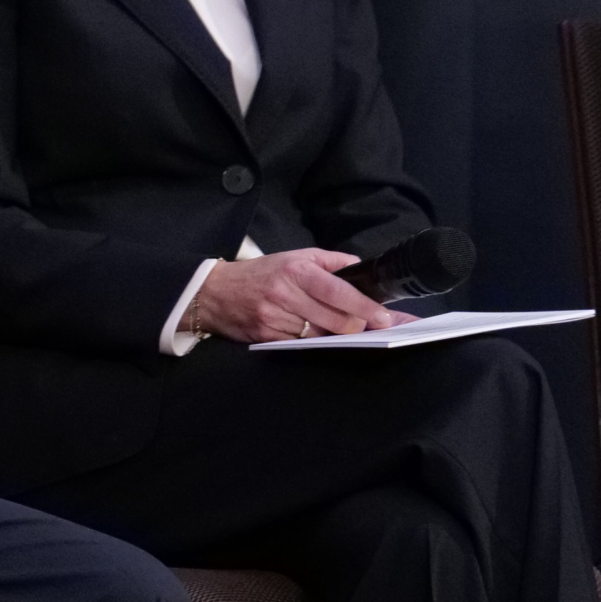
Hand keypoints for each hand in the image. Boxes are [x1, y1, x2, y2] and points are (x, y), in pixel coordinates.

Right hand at [191, 248, 415, 342]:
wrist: (214, 292)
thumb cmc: (259, 273)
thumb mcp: (292, 256)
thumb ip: (328, 260)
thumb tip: (358, 266)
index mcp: (296, 270)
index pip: (339, 292)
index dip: (366, 307)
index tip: (385, 318)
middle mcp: (286, 293)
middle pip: (337, 320)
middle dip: (358, 325)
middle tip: (369, 325)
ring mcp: (277, 318)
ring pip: (323, 335)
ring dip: (337, 335)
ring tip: (341, 328)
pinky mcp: (269, 338)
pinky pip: (304, 345)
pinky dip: (315, 341)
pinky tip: (316, 334)